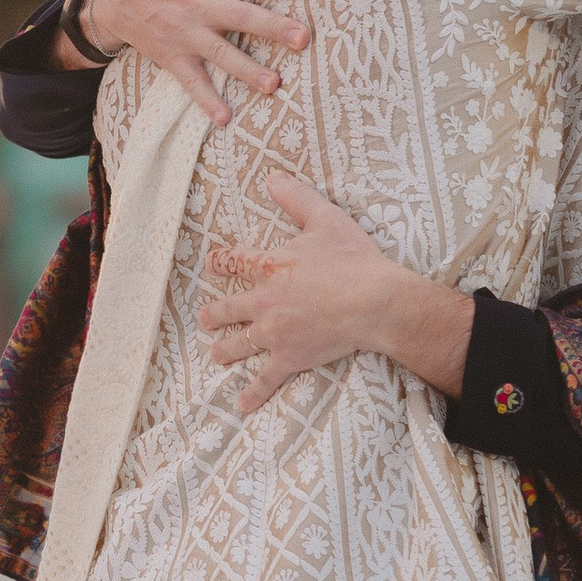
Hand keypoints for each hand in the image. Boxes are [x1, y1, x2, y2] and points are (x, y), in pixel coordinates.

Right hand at [74, 0, 317, 127]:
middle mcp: (202, 4)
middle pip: (242, 16)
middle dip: (273, 27)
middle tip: (303, 38)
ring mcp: (186, 33)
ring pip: (221, 53)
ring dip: (247, 70)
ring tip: (273, 85)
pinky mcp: (173, 57)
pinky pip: (191, 82)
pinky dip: (206, 100)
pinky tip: (224, 118)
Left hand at [196, 176, 474, 413]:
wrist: (374, 301)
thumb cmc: (353, 259)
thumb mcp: (325, 218)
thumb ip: (296, 197)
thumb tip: (272, 176)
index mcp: (268, 267)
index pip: (233, 262)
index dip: (220, 262)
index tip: (212, 264)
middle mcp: (263, 302)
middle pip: (227, 309)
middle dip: (214, 315)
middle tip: (207, 318)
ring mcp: (274, 333)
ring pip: (239, 344)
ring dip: (225, 349)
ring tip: (216, 353)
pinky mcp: (289, 357)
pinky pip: (266, 379)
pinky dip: (253, 393)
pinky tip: (241, 404)